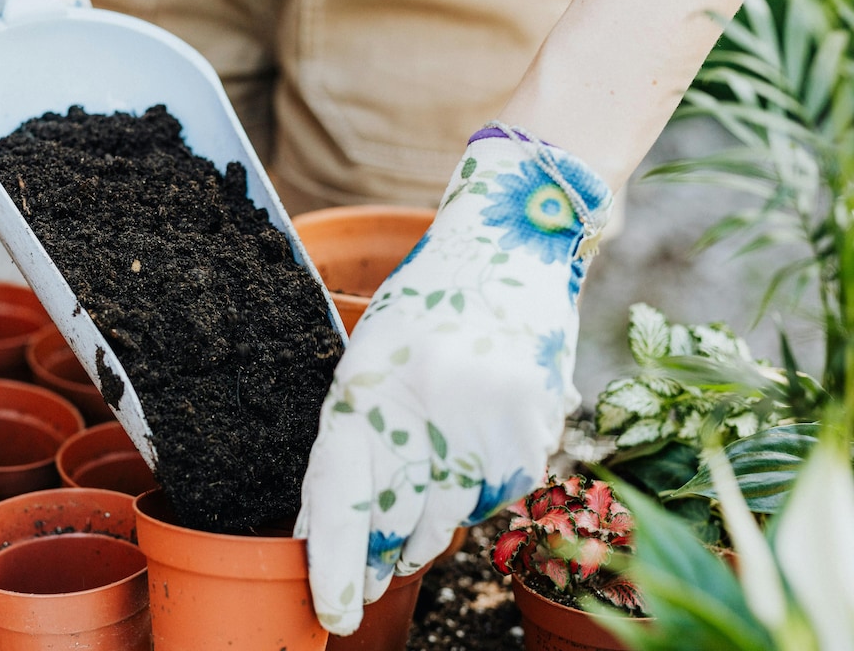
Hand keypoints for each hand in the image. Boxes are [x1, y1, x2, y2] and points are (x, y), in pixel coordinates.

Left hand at [294, 123, 613, 634]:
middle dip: (375, 561)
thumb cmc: (424, 308)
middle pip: (395, 519)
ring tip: (410, 512)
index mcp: (368, 383)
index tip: (334, 611)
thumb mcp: (366, 362)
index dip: (333, 560)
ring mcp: (488, 425)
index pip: (342, 493)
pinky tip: (465, 452)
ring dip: (421, 532)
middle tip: (361, 587)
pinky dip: (469, 493)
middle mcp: (429, 409)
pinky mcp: (534, 435)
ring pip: (445, 519)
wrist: (513, 246)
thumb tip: (322, 530)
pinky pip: (490, 497)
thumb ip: (347, 443)